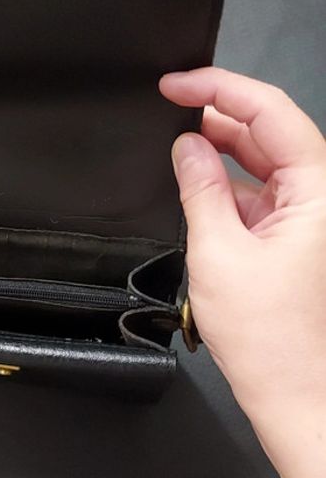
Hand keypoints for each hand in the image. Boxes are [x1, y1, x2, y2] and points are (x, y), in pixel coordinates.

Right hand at [160, 66, 325, 421]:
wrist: (295, 393)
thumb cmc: (269, 337)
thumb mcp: (219, 251)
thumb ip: (200, 188)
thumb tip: (186, 146)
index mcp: (318, 190)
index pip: (269, 112)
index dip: (218, 87)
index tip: (175, 84)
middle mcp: (321, 196)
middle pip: (269, 131)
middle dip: (217, 115)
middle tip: (168, 106)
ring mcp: (309, 216)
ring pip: (263, 161)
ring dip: (220, 150)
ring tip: (176, 146)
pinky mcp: (295, 236)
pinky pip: (259, 193)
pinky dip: (227, 185)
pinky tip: (195, 186)